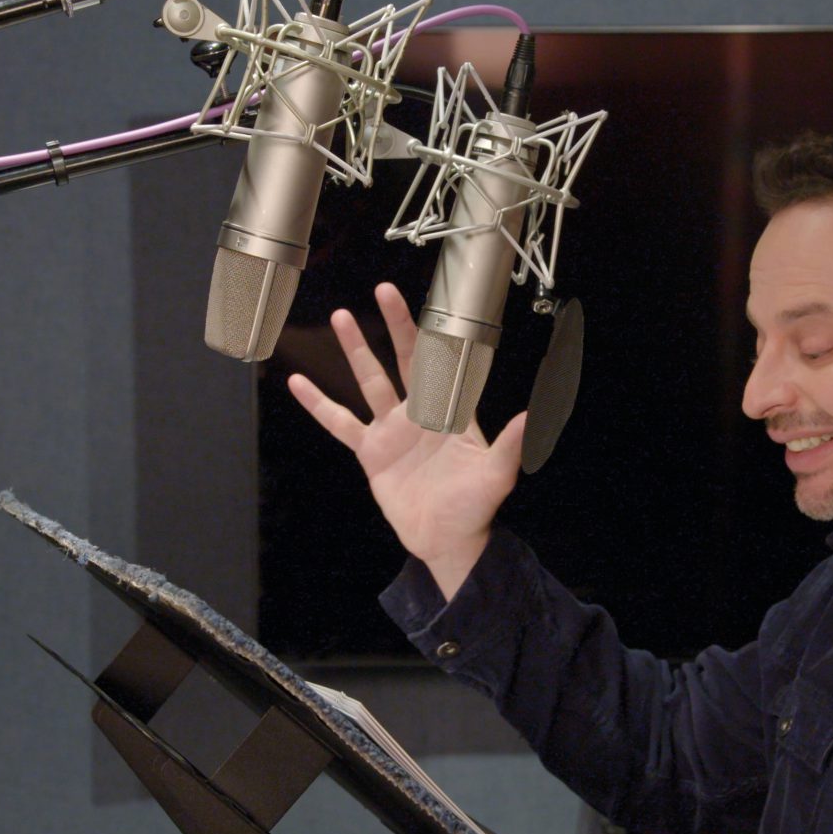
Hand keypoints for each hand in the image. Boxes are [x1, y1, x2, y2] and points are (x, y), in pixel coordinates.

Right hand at [287, 282, 525, 598]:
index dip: (437, 333)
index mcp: (451, 413)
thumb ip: (510, 444)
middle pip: (406, 359)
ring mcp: (393, 430)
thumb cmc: (474, 508)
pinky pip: (340, 423)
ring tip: (340, 317)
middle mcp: (420, 414)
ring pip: (370, 380)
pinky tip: (299, 384)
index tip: (430, 303)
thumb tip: (533, 415)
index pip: (443, 363)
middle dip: (395, 325)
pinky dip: (319, 405)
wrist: (446, 542)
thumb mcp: (496, 476)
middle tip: (383, 291)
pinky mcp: (371, 452)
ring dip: (356, 350)